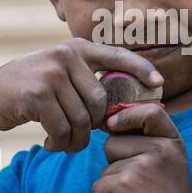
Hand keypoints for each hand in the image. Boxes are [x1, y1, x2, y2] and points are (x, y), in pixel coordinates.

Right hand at [0, 38, 162, 152]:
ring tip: (62, 142)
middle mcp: (67, 55)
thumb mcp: (61, 74)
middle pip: (100, 101)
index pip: (118, 55)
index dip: (141, 68)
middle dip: (94, 126)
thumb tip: (117, 105)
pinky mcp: (38, 93)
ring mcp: (52, 72)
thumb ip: (86, 81)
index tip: (159, 83)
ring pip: (83, 119)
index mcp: (78, 48)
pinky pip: (63, 129)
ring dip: (75, 139)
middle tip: (78, 135)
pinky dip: (60, 143)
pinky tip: (50, 143)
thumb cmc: (32, 89)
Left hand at [92, 103, 191, 192]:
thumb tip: (109, 120)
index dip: (126, 114)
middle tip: (139, 184)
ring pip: (104, 168)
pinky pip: (98, 187)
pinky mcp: (125, 186)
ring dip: (112, 186)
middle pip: (112, 141)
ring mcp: (143, 167)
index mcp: (173, 141)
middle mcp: (160, 149)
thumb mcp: (170, 160)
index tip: (113, 124)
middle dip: (115, 163)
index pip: (151, 111)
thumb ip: (149, 139)